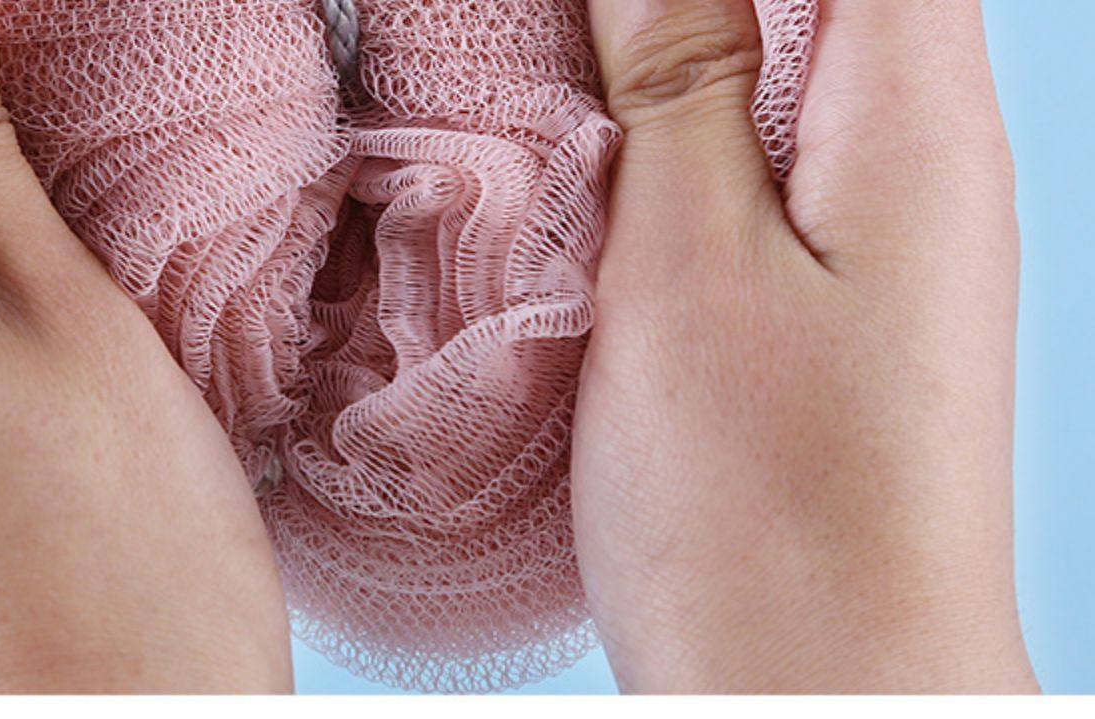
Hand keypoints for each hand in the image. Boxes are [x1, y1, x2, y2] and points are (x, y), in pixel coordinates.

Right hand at [572, 0, 1037, 691]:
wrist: (824, 697)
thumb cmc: (763, 515)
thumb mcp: (685, 260)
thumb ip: (678, 75)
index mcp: (916, 121)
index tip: (613, 7)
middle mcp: (932, 161)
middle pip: (833, 0)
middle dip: (687, 5)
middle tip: (563, 36)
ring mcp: (895, 236)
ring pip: (796, 69)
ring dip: (681, 48)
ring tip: (566, 77)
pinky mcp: (844, 302)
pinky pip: (777, 160)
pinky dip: (688, 136)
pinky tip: (606, 168)